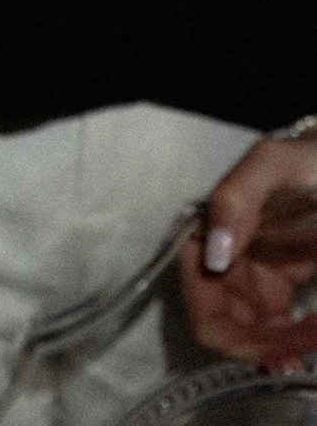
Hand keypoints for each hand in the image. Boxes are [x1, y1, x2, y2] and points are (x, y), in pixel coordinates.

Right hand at [180, 131, 316, 367]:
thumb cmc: (305, 159)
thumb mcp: (272, 165)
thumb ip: (236, 199)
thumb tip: (213, 257)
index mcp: (205, 232)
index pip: (202, 303)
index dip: (233, 335)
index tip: (280, 342)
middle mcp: (219, 260)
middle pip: (225, 327)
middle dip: (261, 347)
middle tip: (305, 346)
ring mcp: (247, 276)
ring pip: (250, 334)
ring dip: (279, 349)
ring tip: (314, 341)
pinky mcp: (274, 286)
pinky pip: (273, 327)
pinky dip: (289, 341)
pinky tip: (309, 341)